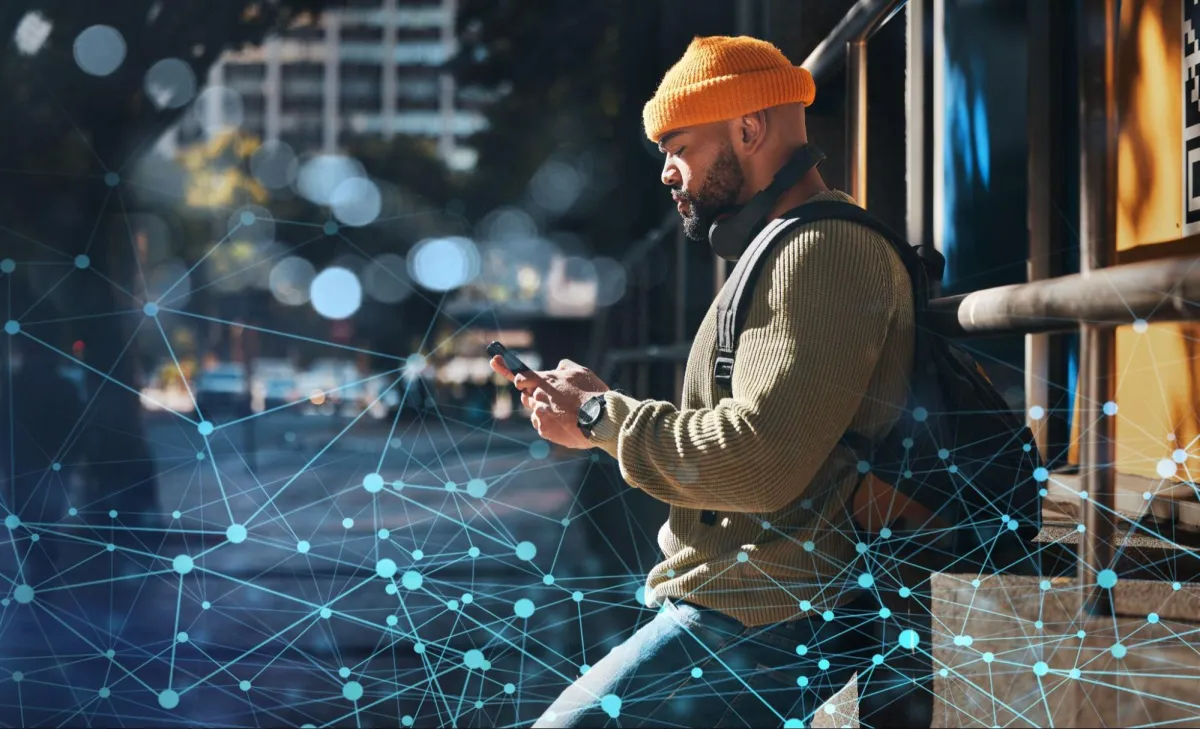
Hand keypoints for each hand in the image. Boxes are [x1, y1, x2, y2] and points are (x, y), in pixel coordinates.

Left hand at [489, 356, 609, 449]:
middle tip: (555, 401)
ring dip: (545, 411)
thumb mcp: (581, 372)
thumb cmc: (593, 395)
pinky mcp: (543, 430)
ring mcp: (540, 413)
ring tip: (567, 414)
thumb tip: (557, 367)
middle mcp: (538, 396)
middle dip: (536, 396)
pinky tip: (566, 424)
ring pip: (535, 411)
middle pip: (527, 396)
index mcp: (546, 380)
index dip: (505, 368)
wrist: (601, 420)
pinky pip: (541, 425)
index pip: (520, 374)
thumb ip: (565, 367)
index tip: (494, 361)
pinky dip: (550, 425)